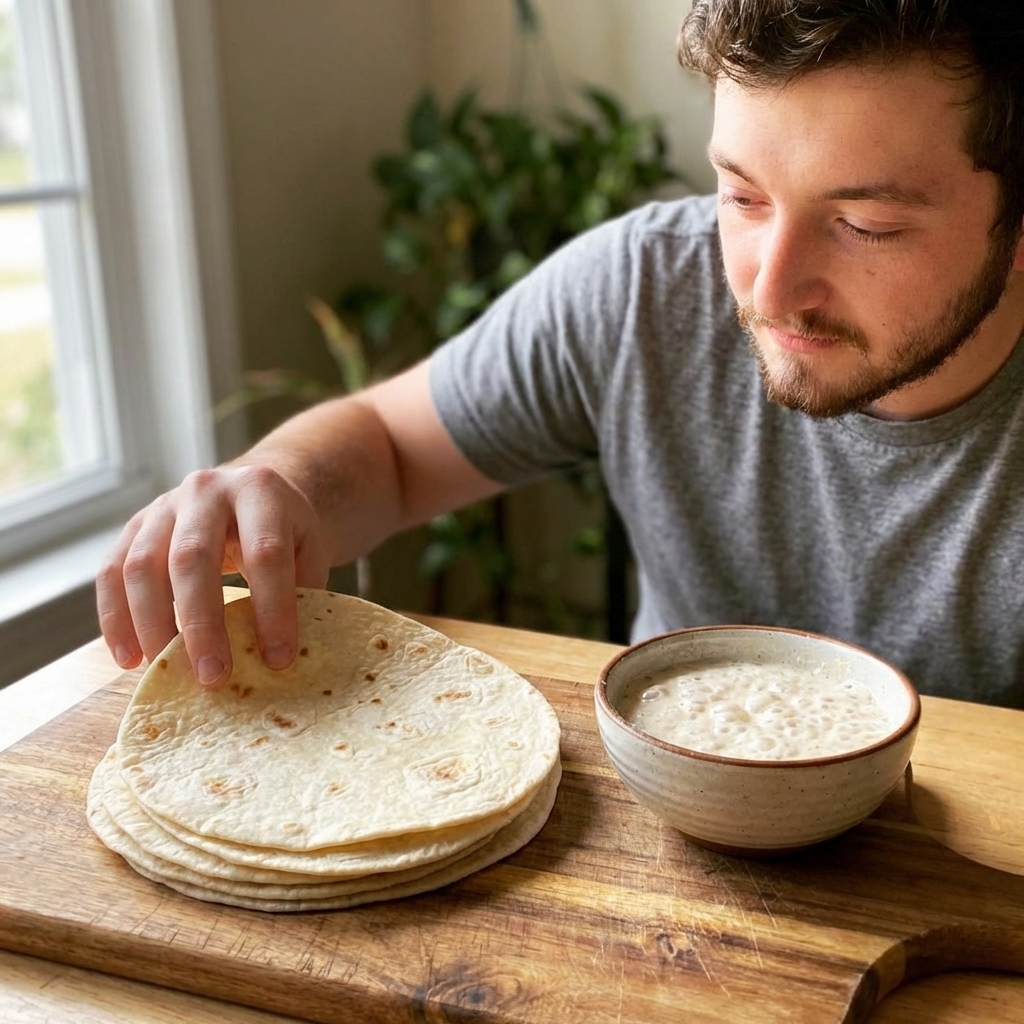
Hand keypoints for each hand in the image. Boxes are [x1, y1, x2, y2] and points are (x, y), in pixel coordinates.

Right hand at [96, 464, 328, 687]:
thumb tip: (281, 657)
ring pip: (142, 565)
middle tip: (212, 676)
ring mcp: (163, 506)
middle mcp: (206, 491)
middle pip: (193, 557)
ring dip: (151, 625)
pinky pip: (112, 572)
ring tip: (165, 670)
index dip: (272, 608)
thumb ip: (302, 591)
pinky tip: (130, 658)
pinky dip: (116, 618)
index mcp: (260, 491)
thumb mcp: (308, 546)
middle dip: (202, 623)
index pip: (265, 552)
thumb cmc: (283, 529)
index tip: (277, 660)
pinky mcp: (134, 526)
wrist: (249, 489)